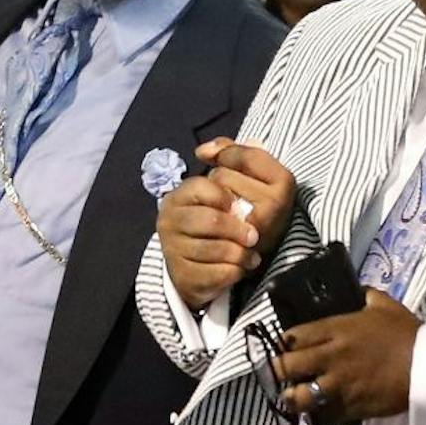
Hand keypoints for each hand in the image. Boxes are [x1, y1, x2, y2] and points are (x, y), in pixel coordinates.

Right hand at [157, 138, 294, 310]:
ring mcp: (173, 249)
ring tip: (252, 253)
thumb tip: (211, 148)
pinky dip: (234, 272)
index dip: (226, 195)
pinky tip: (242, 268)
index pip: (203, 187)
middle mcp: (169, 220)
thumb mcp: (221, 186)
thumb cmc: (214, 218)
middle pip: (210, 221)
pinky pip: (216, 274)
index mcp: (178, 195)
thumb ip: (228, 158)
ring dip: (240, 253)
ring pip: (215, 250)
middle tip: (255, 235)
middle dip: (238, 228)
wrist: (195, 264)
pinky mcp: (184, 276)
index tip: (238, 204)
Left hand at [275, 287, 420, 424]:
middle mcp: (330, 357)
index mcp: (335, 329)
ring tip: (294, 397)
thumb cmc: (407, 333)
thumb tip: (356, 290)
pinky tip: (320, 412)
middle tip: (282, 372)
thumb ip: (365, 295)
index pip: (292, 336)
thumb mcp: (385, 305)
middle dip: (278, 370)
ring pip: (297, 397)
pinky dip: (317, 416)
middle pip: (286, 366)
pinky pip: (322, 417)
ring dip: (292, 397)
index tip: (285, 346)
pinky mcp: (349, 407)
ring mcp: (337, 385)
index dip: (283, 343)